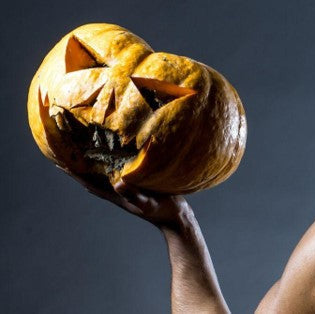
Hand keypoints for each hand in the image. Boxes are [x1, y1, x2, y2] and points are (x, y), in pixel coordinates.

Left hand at [59, 166, 189, 227]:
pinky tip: (108, 162)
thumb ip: (133, 194)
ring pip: (102, 177)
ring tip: (81, 155)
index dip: (75, 175)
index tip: (60, 164)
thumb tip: (118, 183)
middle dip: (78, 169)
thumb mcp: (148, 202)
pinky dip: (107, 168)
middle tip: (64, 155)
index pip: (90, 183)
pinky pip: (115, 175)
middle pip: (92, 179)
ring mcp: (126, 190)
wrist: (176, 217)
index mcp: (117, 195)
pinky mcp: (136, 186)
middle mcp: (118, 192)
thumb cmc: (163, 210)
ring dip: (90, 167)